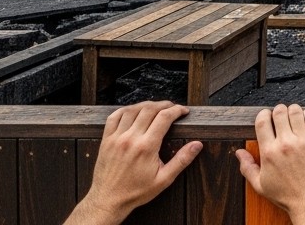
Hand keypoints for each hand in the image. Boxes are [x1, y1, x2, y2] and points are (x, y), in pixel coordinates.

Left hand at [65, 101, 202, 224]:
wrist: (108, 200)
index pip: (164, 117)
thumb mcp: (164, 179)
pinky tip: (133, 111)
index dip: (177, 110)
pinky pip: (114, 117)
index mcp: (146, 147)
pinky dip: (125, 110)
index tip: (183, 111)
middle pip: (149, 109)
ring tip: (156, 108)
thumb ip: (182, 160)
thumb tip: (197, 145)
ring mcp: (116, 138)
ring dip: (146, 105)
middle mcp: (130, 139)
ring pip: (132, 110)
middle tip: (172, 107)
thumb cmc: (136, 191)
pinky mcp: (106, 140)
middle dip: (164, 105)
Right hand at [235, 104, 304, 224]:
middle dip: (278, 110)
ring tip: (293, 117)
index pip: (262, 121)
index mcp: (269, 152)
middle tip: (280, 116)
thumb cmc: (287, 195)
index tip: (266, 116)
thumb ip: (247, 167)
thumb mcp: (260, 185)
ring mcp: (303, 141)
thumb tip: (239, 152)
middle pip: (279, 112)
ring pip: (296, 111)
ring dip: (293, 110)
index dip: (263, 114)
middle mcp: (286, 144)